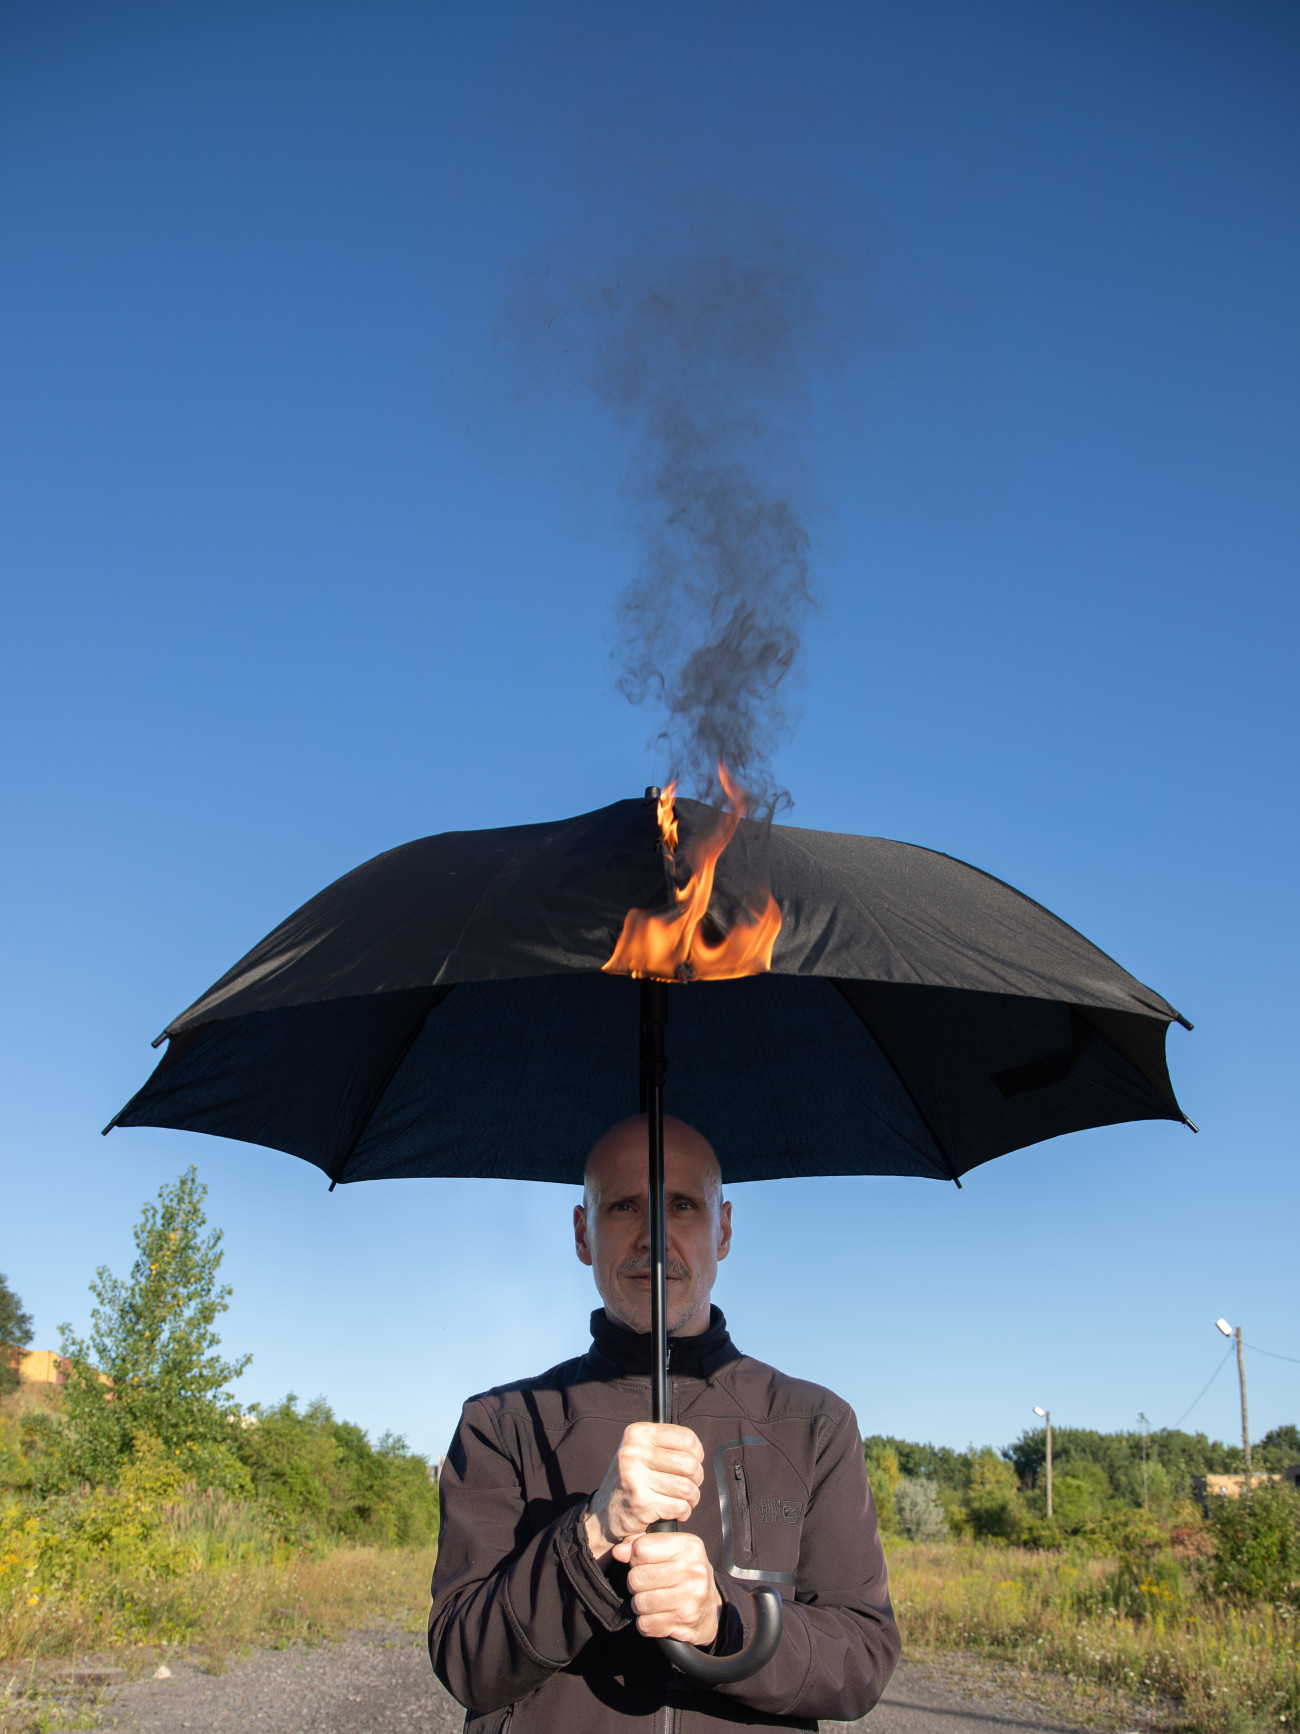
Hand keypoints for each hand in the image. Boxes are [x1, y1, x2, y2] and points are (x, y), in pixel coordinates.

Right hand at [583, 1423, 703, 1559]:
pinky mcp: (640, 1502)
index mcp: (638, 1434)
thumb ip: (666, 1445)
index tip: (694, 1463)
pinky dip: (684, 1512)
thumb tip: (698, 1452)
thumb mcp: (641, 1451)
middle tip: (689, 1486)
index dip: (697, 1453)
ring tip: (683, 1500)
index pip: (686, 1438)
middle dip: (697, 1479)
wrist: (604, 1514)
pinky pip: (679, 1507)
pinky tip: (676, 1512)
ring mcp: (635, 1477)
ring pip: (686, 1487)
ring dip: (691, 1498)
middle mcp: (634, 1452)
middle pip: (689, 1463)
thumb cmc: (632, 1481)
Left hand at [614, 1529, 721, 1645]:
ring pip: (639, 1603)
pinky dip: (646, 1623)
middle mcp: (693, 1570)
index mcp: (688, 1546)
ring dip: (640, 1605)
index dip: (635, 1559)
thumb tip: (619, 1551)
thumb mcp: (670, 1551)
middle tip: (647, 1586)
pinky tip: (657, 1616)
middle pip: (636, 1578)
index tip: (645, 1564)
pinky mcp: (685, 1622)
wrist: (710, 1610)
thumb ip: (642, 1544)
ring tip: (652, 1601)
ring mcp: (690, 1597)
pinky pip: (645, 1624)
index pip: (641, 1549)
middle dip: (635, 1584)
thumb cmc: (685, 1574)